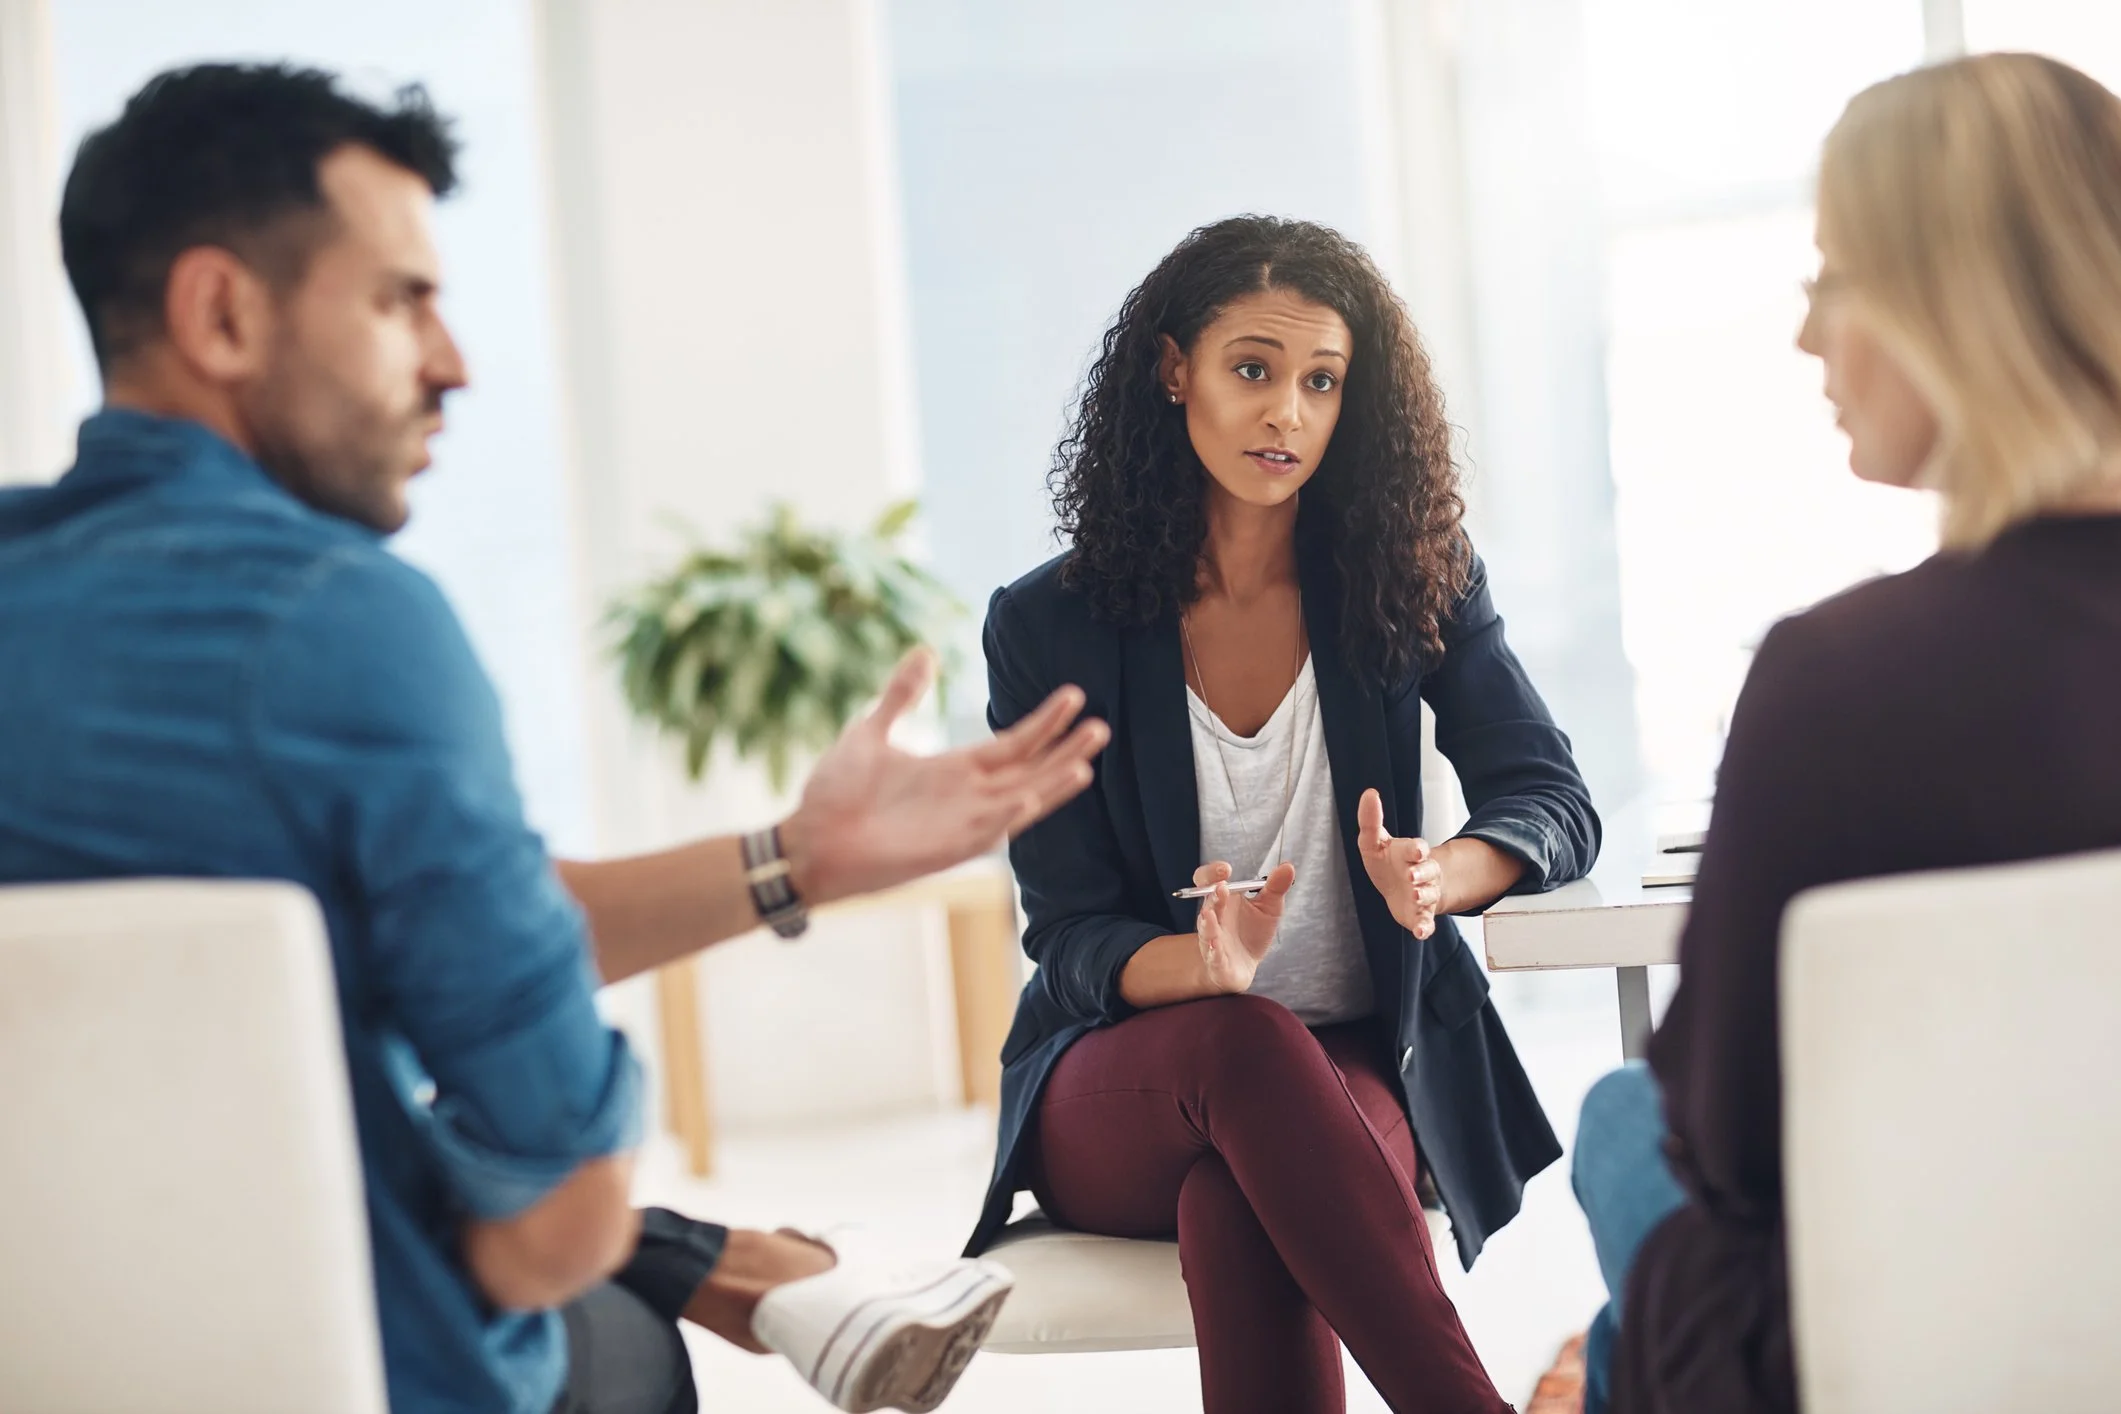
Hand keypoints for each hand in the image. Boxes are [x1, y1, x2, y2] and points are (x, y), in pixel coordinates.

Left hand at [781, 648, 1108, 905]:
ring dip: (1052, 784)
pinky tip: (1029, 795)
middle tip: (1102, 725)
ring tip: (1087, 764)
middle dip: (1065, 750)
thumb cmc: (835, 792)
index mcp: (955, 770)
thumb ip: (902, 694)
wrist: (807, 840)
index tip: (1075, 695)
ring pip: (1020, 801)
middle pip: (1030, 770)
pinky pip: (984, 832)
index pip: (1014, 742)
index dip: (1045, 721)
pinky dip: (1006, 815)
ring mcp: (960, 824)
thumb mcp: (871, 729)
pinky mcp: (944, 849)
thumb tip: (925, 651)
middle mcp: (967, 797)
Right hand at [1193, 859, 1296, 993]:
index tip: (1225, 869)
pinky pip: (1212, 956)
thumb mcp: (1269, 907)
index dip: (1211, 873)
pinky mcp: (1217, 961)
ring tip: (1209, 914)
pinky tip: (1215, 946)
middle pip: (1208, 903)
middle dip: (1214, 895)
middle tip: (1222, 887)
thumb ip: (1275, 887)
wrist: (1244, 965)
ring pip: (1206, 930)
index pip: (1208, 881)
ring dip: (1207, 922)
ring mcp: (1212, 939)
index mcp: (1223, 899)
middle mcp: (1214, 917)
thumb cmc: (1252, 932)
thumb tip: (1288, 866)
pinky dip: (1213, 951)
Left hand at [1356, 788, 1443, 938]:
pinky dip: (1425, 927)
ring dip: (1423, 895)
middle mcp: (1421, 873)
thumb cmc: (1387, 862)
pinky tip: (1421, 932)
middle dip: (1422, 872)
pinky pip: (1426, 922)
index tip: (1416, 850)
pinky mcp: (1419, 915)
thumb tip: (1369, 792)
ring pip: (1428, 895)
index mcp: (1410, 853)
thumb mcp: (1374, 841)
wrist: (1400, 889)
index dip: (1416, 849)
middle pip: (1427, 871)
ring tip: (1415, 895)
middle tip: (1412, 875)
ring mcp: (1423, 895)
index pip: (1416, 848)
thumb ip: (1370, 820)